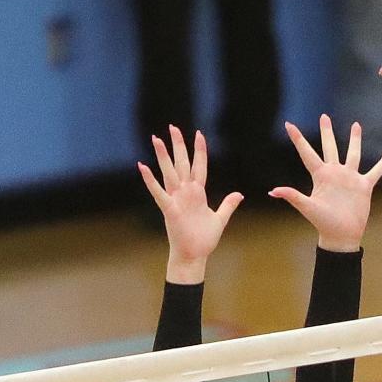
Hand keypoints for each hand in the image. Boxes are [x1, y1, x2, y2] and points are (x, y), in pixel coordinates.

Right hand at [138, 126, 242, 275]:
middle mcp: (185, 192)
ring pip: (170, 172)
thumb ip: (228, 205)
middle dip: (179, 145)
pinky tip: (142, 166)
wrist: (194, 255)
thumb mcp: (220, 219)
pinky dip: (150, 180)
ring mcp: (177, 199)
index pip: (199, 166)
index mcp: (198, 193)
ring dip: (163, 156)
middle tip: (173, 126)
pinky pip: (159, 193)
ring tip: (156, 138)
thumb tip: (239, 194)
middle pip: (182, 163)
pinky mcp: (170, 210)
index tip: (199, 133)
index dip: (200, 151)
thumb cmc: (204, 239)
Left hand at [270, 116, 381, 251]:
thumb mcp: (308, 207)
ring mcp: (350, 178)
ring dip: (355, 140)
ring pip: (353, 154)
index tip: (288, 124)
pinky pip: (376, 171)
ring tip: (356, 125)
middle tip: (324, 117)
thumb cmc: (323, 223)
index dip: (297, 139)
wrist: (342, 235)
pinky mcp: (364, 186)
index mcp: (320, 175)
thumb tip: (273, 191)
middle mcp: (335, 173)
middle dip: (327, 132)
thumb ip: (293, 196)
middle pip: (330, 147)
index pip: (307, 153)